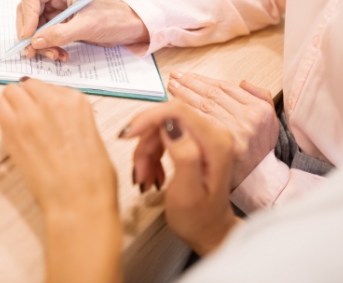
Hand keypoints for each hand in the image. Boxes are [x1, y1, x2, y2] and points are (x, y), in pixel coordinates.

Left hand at [0, 78, 122, 282]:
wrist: (79, 200)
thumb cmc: (92, 177)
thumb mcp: (92, 136)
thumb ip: (73, 119)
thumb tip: (57, 120)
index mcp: (76, 101)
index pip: (50, 87)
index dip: (43, 99)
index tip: (40, 108)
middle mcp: (53, 101)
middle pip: (29, 85)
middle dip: (25, 97)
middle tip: (23, 112)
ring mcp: (31, 113)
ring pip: (10, 91)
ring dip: (9, 100)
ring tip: (7, 113)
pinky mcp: (12, 128)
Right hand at [16, 0, 148, 60]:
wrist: (129, 28)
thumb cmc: (113, 19)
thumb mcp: (87, 26)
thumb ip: (59, 33)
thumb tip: (35, 41)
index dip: (26, 14)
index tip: (28, 35)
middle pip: (27, 11)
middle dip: (30, 33)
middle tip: (34, 51)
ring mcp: (56, 11)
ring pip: (34, 27)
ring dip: (40, 44)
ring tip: (54, 55)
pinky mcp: (60, 25)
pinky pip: (44, 36)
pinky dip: (48, 48)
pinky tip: (60, 54)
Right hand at [121, 101, 241, 255]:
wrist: (209, 231)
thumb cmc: (198, 218)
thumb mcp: (187, 192)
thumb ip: (183, 155)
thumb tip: (170, 125)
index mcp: (216, 142)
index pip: (176, 111)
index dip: (148, 118)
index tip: (127, 136)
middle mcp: (213, 132)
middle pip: (165, 119)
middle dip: (145, 143)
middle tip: (139, 171)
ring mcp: (204, 135)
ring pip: (161, 128)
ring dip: (146, 152)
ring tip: (145, 178)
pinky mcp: (195, 140)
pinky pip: (163, 136)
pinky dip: (152, 154)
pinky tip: (152, 173)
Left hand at [167, 72, 278, 187]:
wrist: (257, 183)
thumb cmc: (257, 151)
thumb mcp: (269, 123)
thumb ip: (260, 98)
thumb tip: (242, 82)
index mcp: (259, 110)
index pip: (226, 88)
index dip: (204, 80)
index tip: (187, 75)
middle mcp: (249, 119)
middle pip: (212, 95)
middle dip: (190, 83)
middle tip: (174, 78)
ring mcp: (234, 132)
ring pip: (203, 106)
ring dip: (184, 94)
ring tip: (171, 87)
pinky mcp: (220, 145)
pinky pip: (198, 122)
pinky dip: (184, 112)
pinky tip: (173, 107)